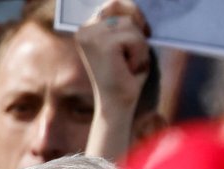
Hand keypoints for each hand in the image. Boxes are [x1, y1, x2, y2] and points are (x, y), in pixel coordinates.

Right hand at [75, 0, 152, 163]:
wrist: (117, 104)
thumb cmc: (125, 74)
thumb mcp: (126, 41)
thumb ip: (125, 21)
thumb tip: (132, 6)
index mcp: (85, 29)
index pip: (114, 3)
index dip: (132, 15)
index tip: (138, 32)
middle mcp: (83, 30)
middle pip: (121, 7)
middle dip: (135, 27)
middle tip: (132, 52)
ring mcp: (91, 37)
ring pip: (131, 24)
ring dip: (139, 45)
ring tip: (128, 63)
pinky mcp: (103, 45)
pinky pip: (136, 38)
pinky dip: (140, 53)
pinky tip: (128, 68)